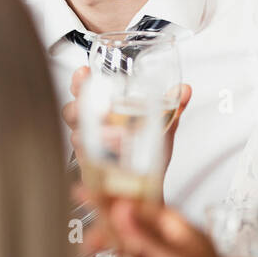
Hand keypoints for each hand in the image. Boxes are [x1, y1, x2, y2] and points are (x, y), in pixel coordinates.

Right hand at [63, 67, 191, 252]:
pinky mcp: (91, 167)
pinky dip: (99, 155)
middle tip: (101, 108)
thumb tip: (185, 89)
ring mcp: (88, 146)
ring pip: (76, 135)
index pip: (84, 90)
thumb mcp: (162, 124)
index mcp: (103, 109)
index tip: (84, 72)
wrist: (146, 185)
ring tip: (119, 135)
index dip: (79, 80)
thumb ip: (173, 106)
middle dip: (80, 106)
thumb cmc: (147, 151)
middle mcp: (91, 126)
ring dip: (96, 133)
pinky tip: (115, 153)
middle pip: (72, 110)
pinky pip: (85, 159)